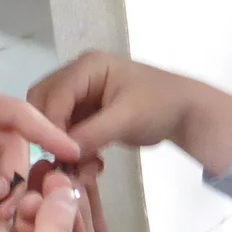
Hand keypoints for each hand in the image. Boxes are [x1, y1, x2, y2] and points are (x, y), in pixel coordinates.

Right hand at [29, 53, 231, 175]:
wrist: (187, 113)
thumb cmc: (161, 106)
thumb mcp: (127, 118)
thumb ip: (92, 133)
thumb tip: (62, 152)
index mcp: (87, 66)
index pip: (53, 95)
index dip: (50, 126)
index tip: (57, 156)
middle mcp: (79, 75)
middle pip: (44, 103)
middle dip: (50, 133)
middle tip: (63, 161)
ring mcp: (83, 93)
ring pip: (54, 119)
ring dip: (62, 143)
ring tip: (81, 165)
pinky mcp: (88, 112)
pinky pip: (68, 129)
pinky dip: (74, 147)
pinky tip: (93, 162)